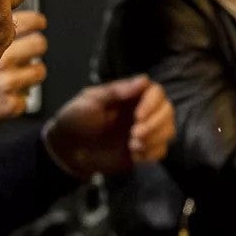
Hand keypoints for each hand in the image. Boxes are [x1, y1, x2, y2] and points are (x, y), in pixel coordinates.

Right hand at [0, 12, 47, 131]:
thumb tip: (1, 8)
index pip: (32, 21)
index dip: (37, 22)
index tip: (38, 24)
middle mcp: (2, 57)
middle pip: (40, 44)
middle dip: (34, 47)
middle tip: (26, 52)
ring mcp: (6, 82)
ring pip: (39, 71)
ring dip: (29, 73)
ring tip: (13, 75)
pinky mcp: (9, 105)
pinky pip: (26, 98)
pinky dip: (16, 98)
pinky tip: (0, 96)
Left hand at [45, 77, 177, 175]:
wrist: (67, 150)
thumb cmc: (75, 119)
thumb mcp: (90, 101)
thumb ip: (116, 92)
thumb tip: (144, 80)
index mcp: (129, 95)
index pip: (156, 92)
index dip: (152, 104)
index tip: (138, 116)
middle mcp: (141, 111)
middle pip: (167, 111)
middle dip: (155, 124)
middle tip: (135, 134)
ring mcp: (143, 131)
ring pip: (168, 131)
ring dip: (155, 139)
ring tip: (133, 146)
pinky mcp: (143, 150)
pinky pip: (161, 151)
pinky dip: (152, 154)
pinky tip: (134, 155)